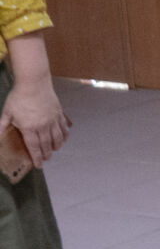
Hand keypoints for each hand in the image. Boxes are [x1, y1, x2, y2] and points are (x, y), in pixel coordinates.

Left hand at [1, 35, 67, 168]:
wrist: (34, 83)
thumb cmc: (19, 97)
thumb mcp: (7, 113)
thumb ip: (2, 126)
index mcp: (29, 128)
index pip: (34, 147)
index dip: (36, 157)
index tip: (39, 165)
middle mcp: (43, 126)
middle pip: (46, 144)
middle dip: (46, 153)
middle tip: (47, 159)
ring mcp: (52, 119)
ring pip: (57, 137)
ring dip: (57, 145)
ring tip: (55, 150)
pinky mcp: (58, 113)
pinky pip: (63, 126)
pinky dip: (65, 134)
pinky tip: (64, 137)